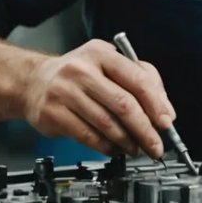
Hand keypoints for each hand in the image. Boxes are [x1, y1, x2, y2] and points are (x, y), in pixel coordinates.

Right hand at [21, 39, 174, 157]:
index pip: (136, 79)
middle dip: (144, 129)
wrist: (34, 81)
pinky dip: (106, 147)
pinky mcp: (53, 113)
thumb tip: (165, 111)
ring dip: (127, 141)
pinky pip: (88, 136)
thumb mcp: (109, 65)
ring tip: (136, 149)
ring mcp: (64, 92)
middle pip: (123, 104)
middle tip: (156, 145)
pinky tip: (115, 149)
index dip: (156, 104)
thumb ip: (140, 81)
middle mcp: (81, 70)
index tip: (166, 123)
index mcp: (101, 53)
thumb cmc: (78, 75)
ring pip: (106, 124)